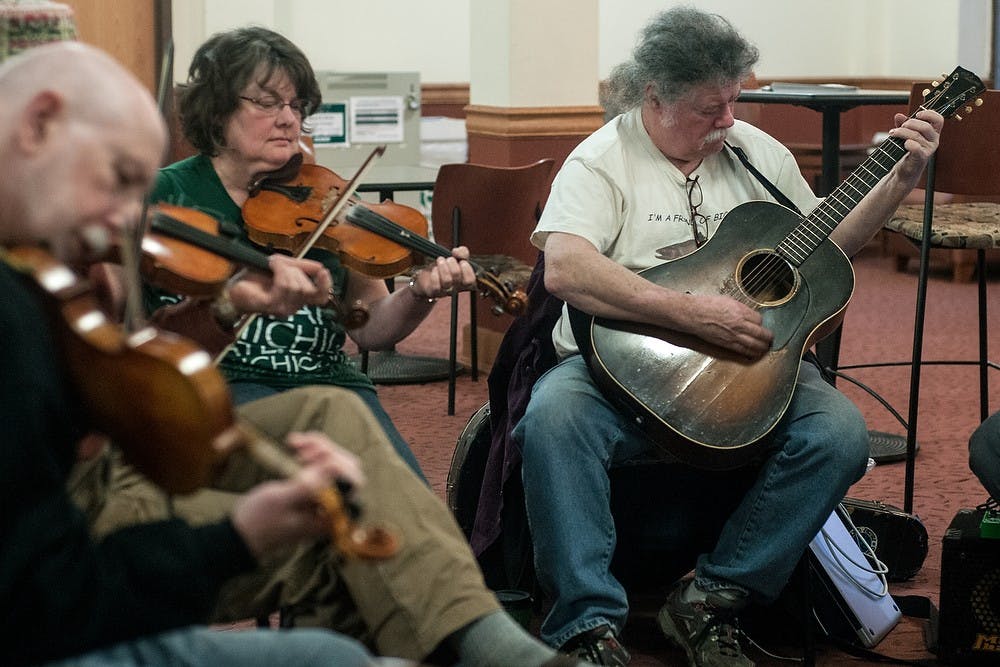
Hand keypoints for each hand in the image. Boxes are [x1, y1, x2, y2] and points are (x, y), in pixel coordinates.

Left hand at [227, 254, 332, 317]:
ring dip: (284, 269)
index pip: (320, 297)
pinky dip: (278, 270)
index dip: (325, 285)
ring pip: (295, 286)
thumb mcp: (283, 267)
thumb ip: (302, 267)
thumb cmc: (255, 278)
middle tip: (281, 265)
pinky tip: (271, 265)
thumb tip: (320, 267)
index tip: (324, 272)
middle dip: (296, 270)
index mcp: (298, 299)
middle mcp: (292, 307)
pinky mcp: (269, 305)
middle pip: (307, 288)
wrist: (233, 286)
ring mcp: (281, 309)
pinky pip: (283, 286)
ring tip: (273, 265)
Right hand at [230, 431, 363, 558]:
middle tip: (300, 447)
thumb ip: (309, 485)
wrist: (240, 533)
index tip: (309, 457)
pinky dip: (310, 450)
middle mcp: (331, 505)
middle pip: (346, 467)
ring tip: (294, 443)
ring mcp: (322, 496)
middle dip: (326, 451)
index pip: (353, 481)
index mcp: (330, 513)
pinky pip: (320, 464)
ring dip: (317, 447)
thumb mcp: (281, 500)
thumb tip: (337, 469)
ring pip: (334, 462)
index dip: (337, 462)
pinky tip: (294, 444)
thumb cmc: (258, 521)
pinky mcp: (311, 488)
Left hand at [408, 246, 476, 299]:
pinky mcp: (433, 292)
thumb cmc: (444, 267)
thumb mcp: (455, 257)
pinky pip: (436, 286)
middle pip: (458, 278)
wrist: (427, 276)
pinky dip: (435, 275)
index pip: (471, 280)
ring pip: (447, 281)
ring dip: (443, 267)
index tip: (462, 261)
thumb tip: (458, 251)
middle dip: (453, 264)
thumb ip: (462, 252)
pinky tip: (434, 269)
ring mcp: (444, 291)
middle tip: (448, 259)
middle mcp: (456, 288)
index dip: (467, 270)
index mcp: (463, 280)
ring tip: (440, 260)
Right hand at [683, 293, 772, 359]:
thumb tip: (747, 314)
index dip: (761, 322)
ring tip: (765, 348)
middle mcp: (739, 324)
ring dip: (762, 347)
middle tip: (770, 338)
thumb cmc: (706, 305)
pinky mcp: (726, 344)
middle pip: (761, 334)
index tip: (759, 324)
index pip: (759, 319)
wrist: (693, 314)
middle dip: (768, 337)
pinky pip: (743, 350)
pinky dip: (751, 353)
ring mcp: (733, 336)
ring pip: (754, 344)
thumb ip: (740, 308)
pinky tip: (754, 353)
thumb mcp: (728, 300)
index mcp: (740, 311)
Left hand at [888, 109, 943, 182]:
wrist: (903, 171)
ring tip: (893, 133)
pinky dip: (908, 143)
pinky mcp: (921, 158)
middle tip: (900, 126)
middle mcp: (933, 141)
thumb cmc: (906, 152)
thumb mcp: (905, 135)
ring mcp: (929, 150)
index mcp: (932, 133)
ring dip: (902, 132)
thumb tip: (899, 116)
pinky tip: (903, 144)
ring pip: (917, 135)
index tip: (918, 113)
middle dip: (910, 123)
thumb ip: (903, 124)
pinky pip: (916, 147)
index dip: (929, 114)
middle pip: (925, 126)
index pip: (938, 120)